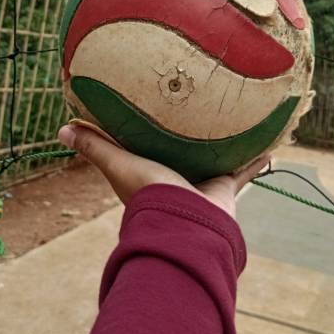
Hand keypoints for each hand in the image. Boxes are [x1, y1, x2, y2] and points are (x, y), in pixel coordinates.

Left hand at [58, 124, 270, 219]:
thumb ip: (95, 146)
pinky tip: (270, 143)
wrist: (185, 225)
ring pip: (219, 156)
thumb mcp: (119, 164)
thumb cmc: (149, 195)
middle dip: (193, 135)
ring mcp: (203, 181)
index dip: (150, 131)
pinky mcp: (225, 185)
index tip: (154, 111)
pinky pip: (245, 169)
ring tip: (237, 121)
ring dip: (227, 143)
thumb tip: (62, 128)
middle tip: (200, 109)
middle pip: (188, 150)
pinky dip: (257, 159)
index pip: (150, 145)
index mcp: (153, 170)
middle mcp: (178, 175)